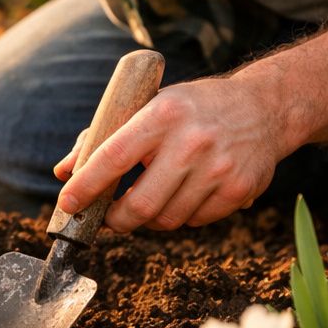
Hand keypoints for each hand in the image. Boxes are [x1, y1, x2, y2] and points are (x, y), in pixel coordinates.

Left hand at [53, 76, 287, 231]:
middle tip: (108, 218)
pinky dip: (181, 216)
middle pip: (141, 204)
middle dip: (116, 220)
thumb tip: (62, 171)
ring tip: (150, 201)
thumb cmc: (193, 108)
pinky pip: (195, 221)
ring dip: (150, 219)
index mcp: (163, 114)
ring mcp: (219, 169)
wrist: (264, 107)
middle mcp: (192, 142)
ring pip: (167, 219)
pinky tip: (184, 196)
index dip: (86, 185)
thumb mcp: (150, 105)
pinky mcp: (239, 190)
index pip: (113, 157)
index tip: (67, 203)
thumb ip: (103, 138)